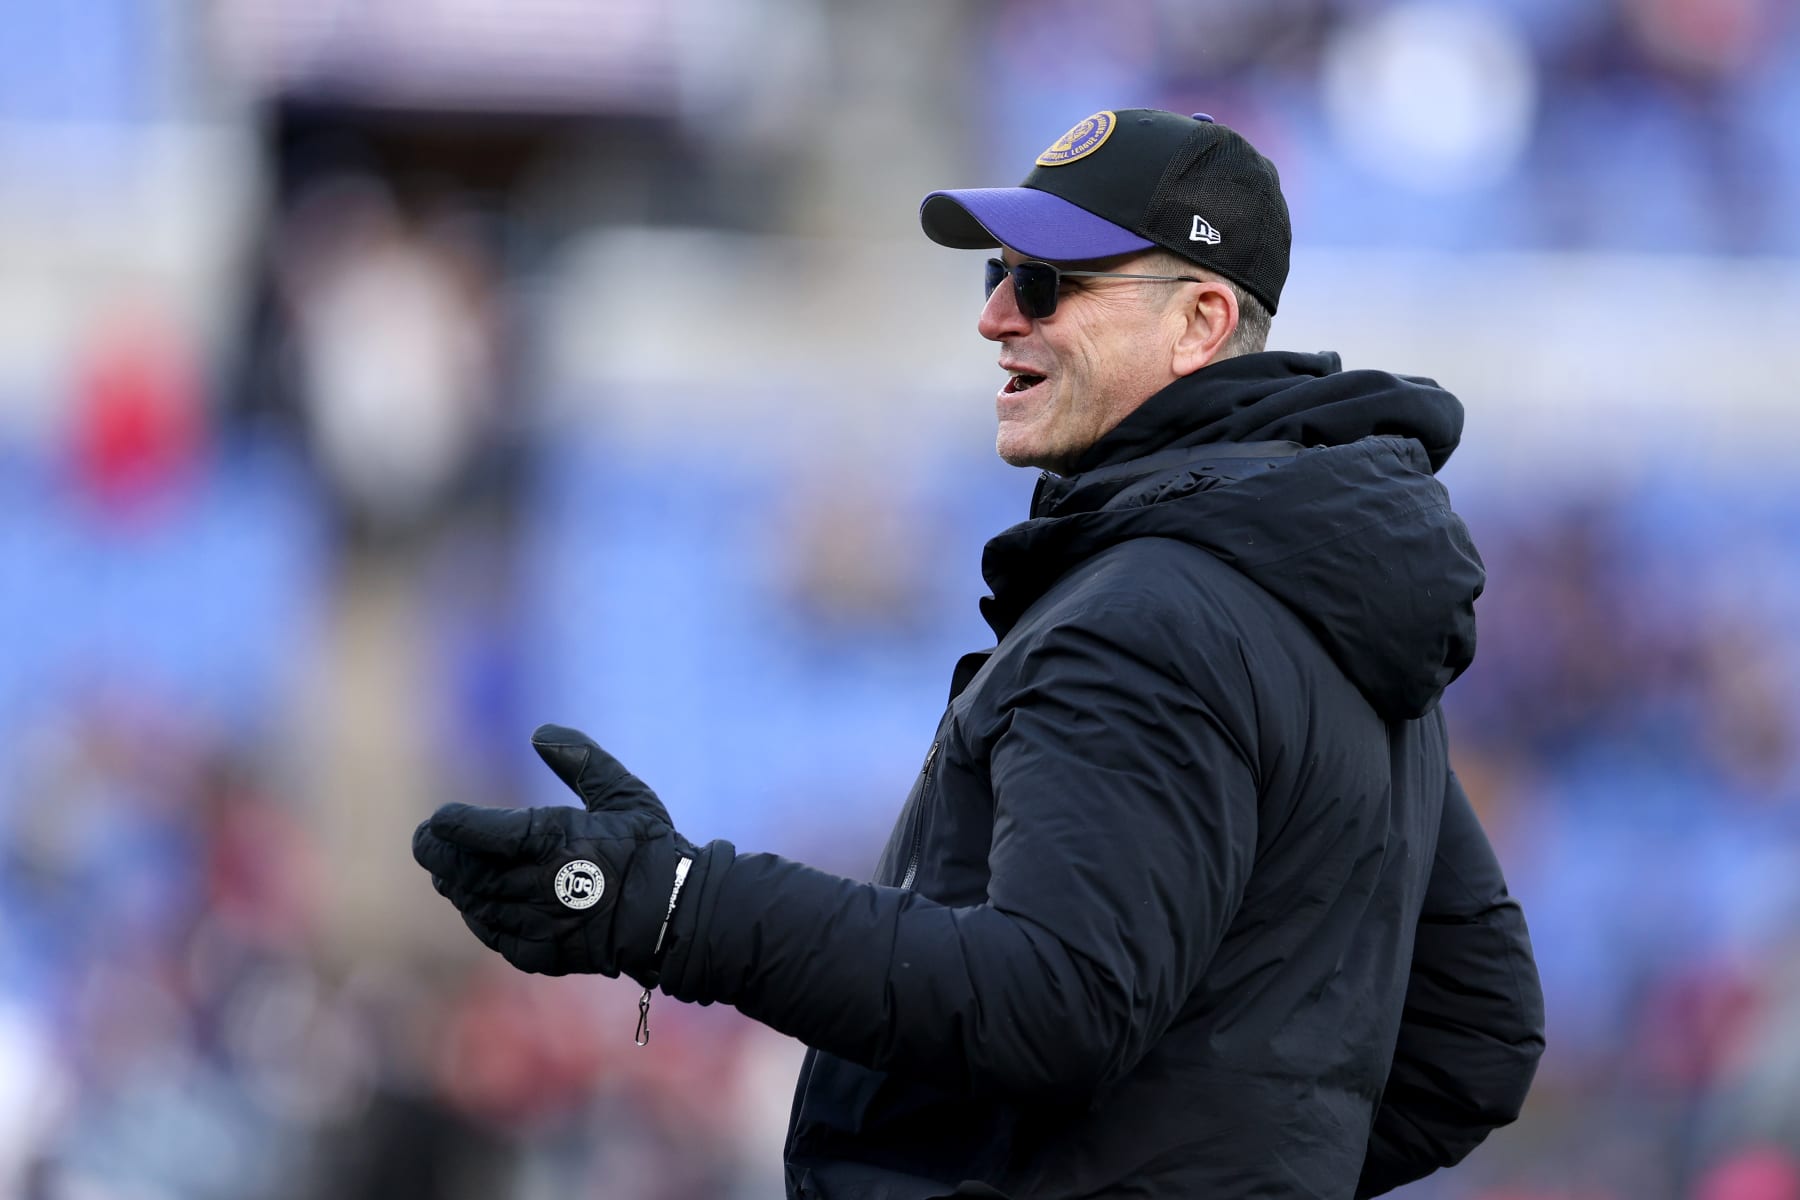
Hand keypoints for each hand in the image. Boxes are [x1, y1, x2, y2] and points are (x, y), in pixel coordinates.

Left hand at [412, 724, 699, 984]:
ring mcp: (535, 923)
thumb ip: (581, 761)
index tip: (439, 818)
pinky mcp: (539, 953)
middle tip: (427, 841)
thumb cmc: (649, 849)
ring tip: (449, 869)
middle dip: (438, 853)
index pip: (476, 832)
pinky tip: (479, 902)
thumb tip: (540, 733)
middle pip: (463, 870)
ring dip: (455, 884)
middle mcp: (535, 883)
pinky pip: (493, 933)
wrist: (673, 916)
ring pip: (473, 902)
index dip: (450, 824)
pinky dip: (479, 916)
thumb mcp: (623, 794)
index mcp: (552, 840)